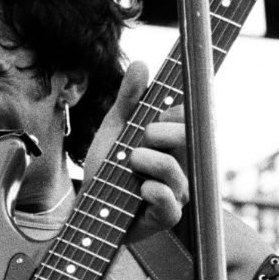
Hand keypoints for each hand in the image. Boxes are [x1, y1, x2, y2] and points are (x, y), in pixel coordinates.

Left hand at [82, 60, 189, 244]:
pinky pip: (170, 201)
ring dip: (146, 161)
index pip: (190, 116)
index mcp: (172, 141)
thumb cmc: (108, 168)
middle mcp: (182, 164)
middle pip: (187, 137)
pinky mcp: (168, 216)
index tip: (160, 109)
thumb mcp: (114, 129)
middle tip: (140, 136)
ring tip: (129, 163)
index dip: (176, 109)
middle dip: (159, 132)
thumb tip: (142, 63)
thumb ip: (129, 99)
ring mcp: (178, 191)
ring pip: (173, 169)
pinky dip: (151, 191)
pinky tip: (139, 190)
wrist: (88, 209)